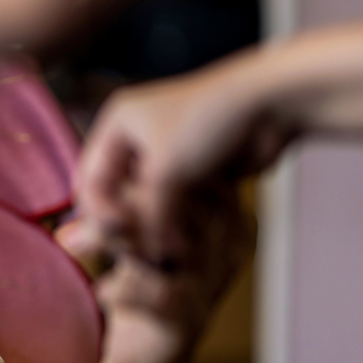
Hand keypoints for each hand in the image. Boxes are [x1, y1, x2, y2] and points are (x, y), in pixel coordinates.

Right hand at [78, 58, 293, 261]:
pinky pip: (174, 204)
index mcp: (117, 125)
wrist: (272, 104)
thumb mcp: (167, 171)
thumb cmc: (210, 120)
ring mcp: (166, 154)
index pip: (90, 180)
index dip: (99, 213)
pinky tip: (185, 240)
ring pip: (146, 203)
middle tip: (139, 249)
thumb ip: (148, 217)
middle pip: (115, 194)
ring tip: (166, 248)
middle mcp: (136, 137)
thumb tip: (149, 258)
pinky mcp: (194, 169)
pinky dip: (176, 222)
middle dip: (126, 223)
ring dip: (154, 226)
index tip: (121, 236)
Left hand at [93, 181, 250, 362]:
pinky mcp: (186, 322)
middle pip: (181, 205)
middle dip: (126, 201)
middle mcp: (223, 250)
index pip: (193, 177)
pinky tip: (100, 291)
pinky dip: (120, 290)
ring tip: (73, 240)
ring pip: (166, 244)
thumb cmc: (143, 284)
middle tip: (84, 206)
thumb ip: (133, 202)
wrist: (146, 360)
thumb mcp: (140, 235)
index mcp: (221, 220)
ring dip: (114, 238)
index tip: (108, 176)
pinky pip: (156, 295)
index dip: (148, 172)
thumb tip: (102, 168)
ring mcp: (209, 286)